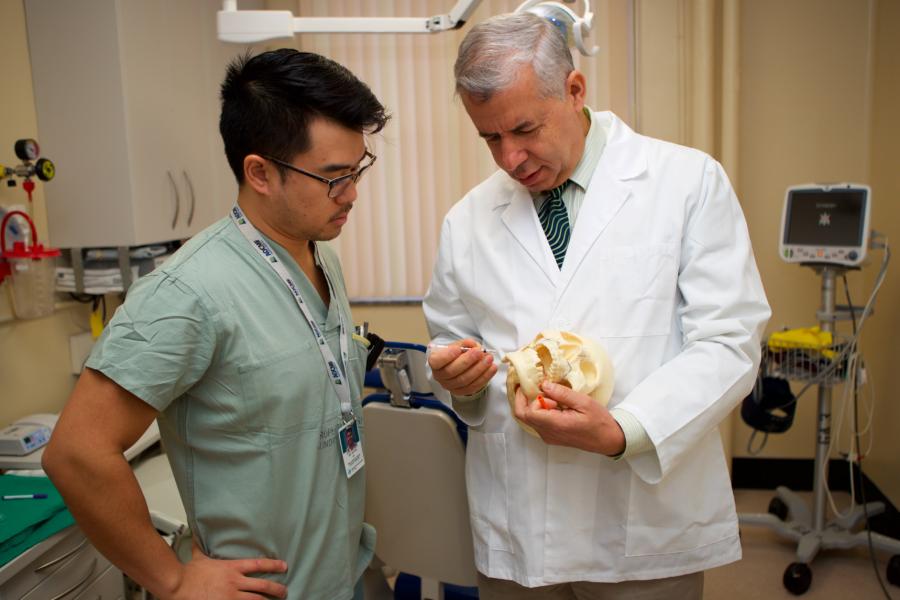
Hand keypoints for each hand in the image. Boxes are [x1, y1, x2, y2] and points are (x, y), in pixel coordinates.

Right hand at [167, 542, 287, 599]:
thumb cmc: (188, 574)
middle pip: (262, 585)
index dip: (273, 565)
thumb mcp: (199, 558)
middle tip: (284, 591)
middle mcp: (234, 582)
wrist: (178, 586)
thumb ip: (201, 548)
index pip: (258, 565)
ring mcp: (231, 597)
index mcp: (231, 568)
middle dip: (276, 589)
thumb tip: (197, 535)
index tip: (284, 566)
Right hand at [428, 338, 497, 395]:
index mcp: (435, 362)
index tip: (458, 349)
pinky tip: (492, 368)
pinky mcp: (460, 392)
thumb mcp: (457, 345)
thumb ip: (464, 344)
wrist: (456, 364)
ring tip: (489, 359)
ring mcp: (449, 386)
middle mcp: (439, 376)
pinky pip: (473, 387)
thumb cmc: (455, 353)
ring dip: (479, 369)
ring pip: (464, 380)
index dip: (447, 356)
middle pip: (452, 371)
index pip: (437, 361)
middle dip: (468, 361)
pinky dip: (484, 378)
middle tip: (480, 352)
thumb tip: (473, 345)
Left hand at [513, 381, 624, 455]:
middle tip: (542, 388)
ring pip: (531, 418)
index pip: (527, 413)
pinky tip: (557, 406)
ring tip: (557, 399)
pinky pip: (538, 422)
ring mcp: (548, 437)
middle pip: (524, 416)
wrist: (608, 440)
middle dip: (528, 399)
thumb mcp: (584, 402)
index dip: (524, 398)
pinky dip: (542, 411)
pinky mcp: (551, 436)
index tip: (531, 386)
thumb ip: (562, 394)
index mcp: (556, 425)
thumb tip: (544, 385)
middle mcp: (548, 433)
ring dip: (537, 405)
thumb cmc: (599, 422)